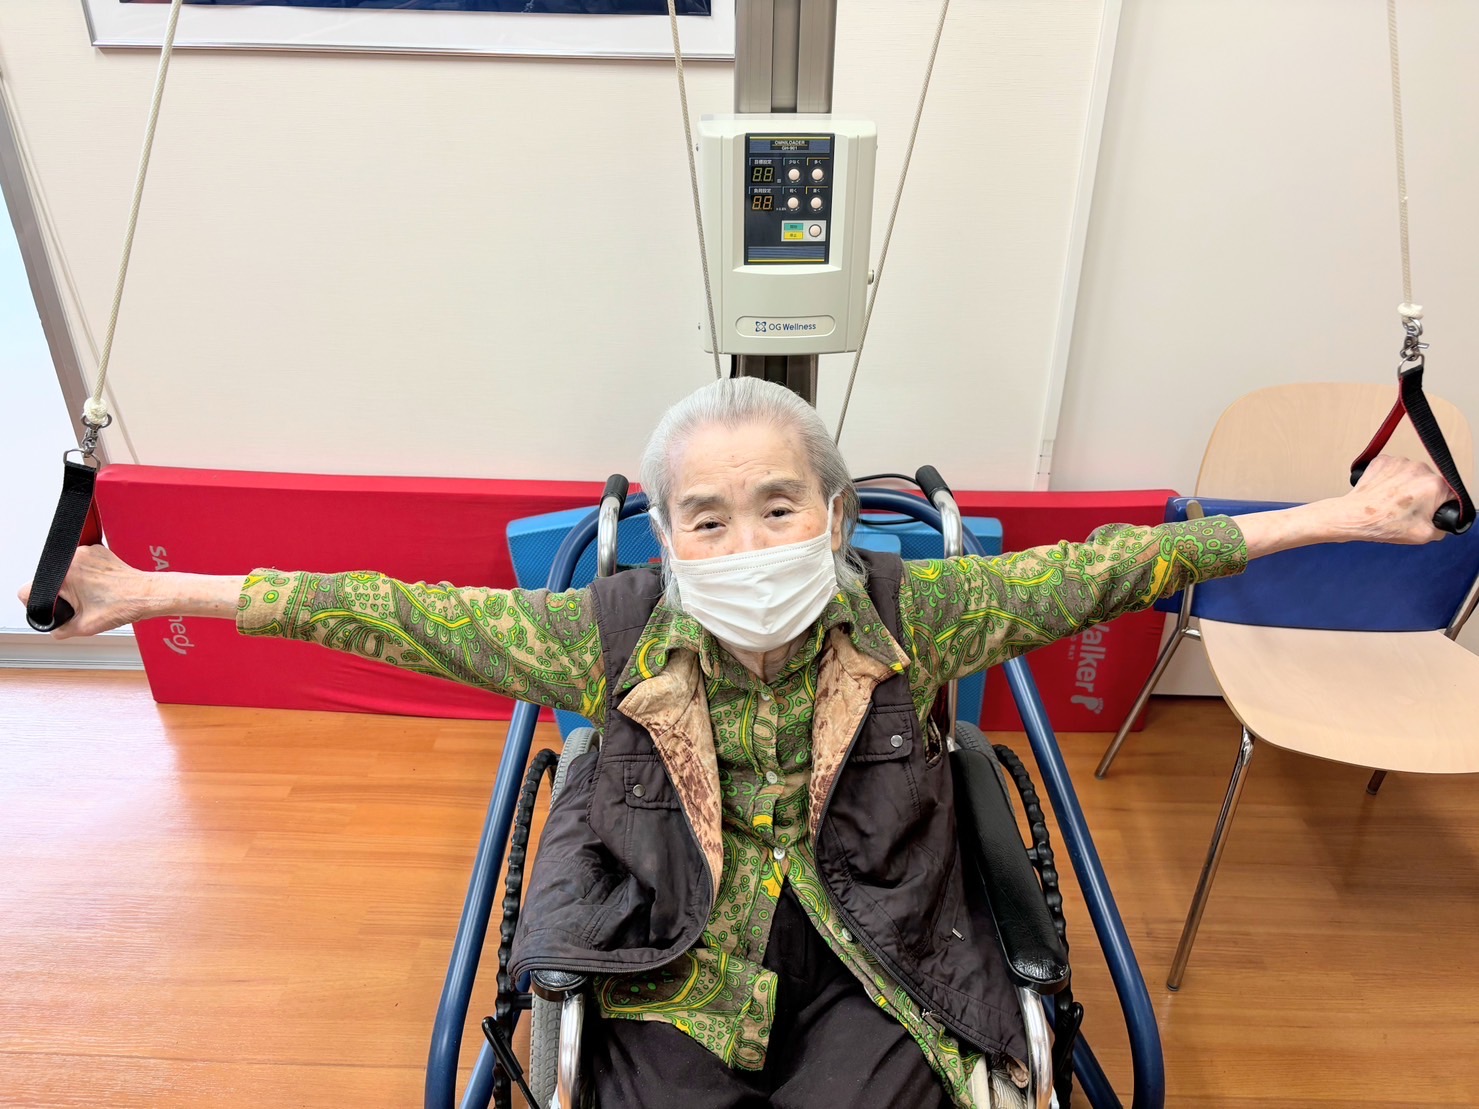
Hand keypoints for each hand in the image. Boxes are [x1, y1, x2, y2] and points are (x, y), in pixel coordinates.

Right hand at [17, 545, 155, 638]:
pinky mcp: (97, 551)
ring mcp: (86, 552)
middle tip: (76, 603)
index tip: (49, 607)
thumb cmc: (123, 605)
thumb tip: (55, 630)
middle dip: (58, 593)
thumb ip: (62, 630)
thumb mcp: (85, 627)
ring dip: (72, 583)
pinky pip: (81, 564)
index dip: (36, 603)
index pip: (29, 589)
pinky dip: (85, 575)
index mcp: (65, 574)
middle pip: (49, 578)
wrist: (146, 594)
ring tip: (90, 595)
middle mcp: (73, 559)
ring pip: (66, 570)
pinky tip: (96, 586)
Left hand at [1339, 454, 1453, 544]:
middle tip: (1407, 510)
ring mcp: (1400, 462)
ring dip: (1406, 486)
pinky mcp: (1383, 460)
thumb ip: (1442, 528)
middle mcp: (1420, 468)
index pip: (1449, 494)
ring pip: (1412, 475)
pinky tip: (1384, 492)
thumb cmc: (1384, 524)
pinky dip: (1390, 479)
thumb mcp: (1425, 535)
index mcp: (1435, 484)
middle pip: (1430, 482)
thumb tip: (1443, 523)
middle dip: (1423, 495)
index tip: (1428, 512)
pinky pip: (1394, 469)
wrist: (1354, 516)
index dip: (1440, 506)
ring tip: (1393, 501)